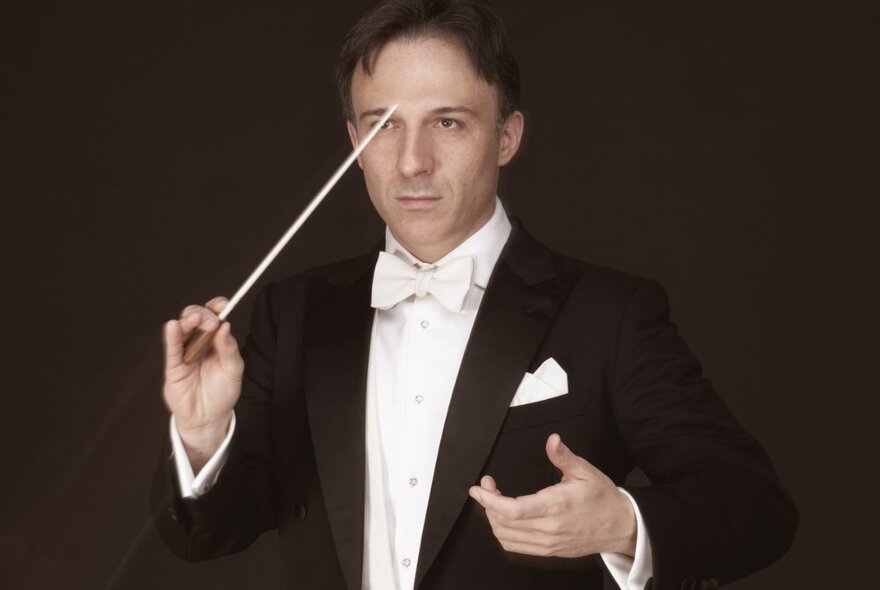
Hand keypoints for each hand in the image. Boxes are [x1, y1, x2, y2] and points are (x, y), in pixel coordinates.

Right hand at [163, 297, 242, 470]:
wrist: (209, 418)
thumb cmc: (222, 393)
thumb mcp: (234, 371)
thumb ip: (229, 350)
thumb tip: (225, 327)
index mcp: (215, 341)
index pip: (213, 318)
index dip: (216, 308)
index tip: (223, 304)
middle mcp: (199, 344)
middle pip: (196, 319)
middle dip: (203, 315)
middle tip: (211, 321)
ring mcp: (185, 353)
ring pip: (182, 330)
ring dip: (188, 321)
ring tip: (195, 319)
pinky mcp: (174, 366)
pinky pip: (172, 349)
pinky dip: (172, 336)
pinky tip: (173, 326)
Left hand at [468, 433, 636, 557]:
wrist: (620, 526)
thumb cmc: (602, 497)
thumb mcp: (585, 470)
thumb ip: (563, 456)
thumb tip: (552, 439)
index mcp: (556, 505)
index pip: (513, 510)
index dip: (490, 500)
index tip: (479, 488)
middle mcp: (550, 528)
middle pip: (504, 524)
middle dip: (488, 504)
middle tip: (488, 486)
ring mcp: (548, 543)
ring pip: (507, 537)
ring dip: (493, 519)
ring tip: (495, 500)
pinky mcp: (549, 551)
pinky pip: (516, 547)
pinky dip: (503, 533)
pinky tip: (504, 518)